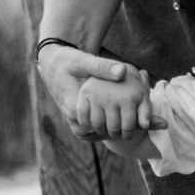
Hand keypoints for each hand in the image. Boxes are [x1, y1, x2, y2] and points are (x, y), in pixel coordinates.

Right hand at [37, 41, 151, 138]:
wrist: (51, 66)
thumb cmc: (67, 61)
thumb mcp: (83, 61)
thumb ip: (102, 67)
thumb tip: (123, 71)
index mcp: (76, 106)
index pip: (107, 123)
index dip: (127, 123)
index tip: (143, 120)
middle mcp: (74, 119)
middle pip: (106, 131)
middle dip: (124, 127)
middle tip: (143, 121)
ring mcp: (74, 123)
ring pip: (101, 134)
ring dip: (118, 129)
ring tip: (134, 120)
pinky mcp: (77, 123)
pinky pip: (96, 133)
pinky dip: (109, 128)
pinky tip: (120, 119)